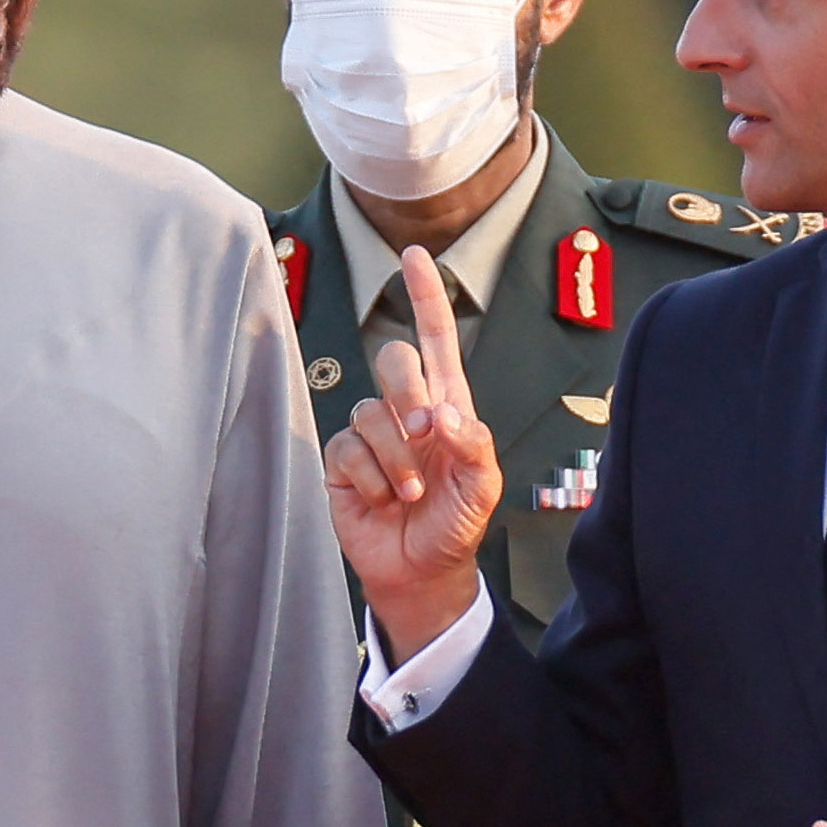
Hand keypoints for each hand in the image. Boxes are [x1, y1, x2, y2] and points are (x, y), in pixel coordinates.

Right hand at [320, 248, 502, 656]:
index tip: (414, 255)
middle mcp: (405, 411)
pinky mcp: (343, 462)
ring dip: (395, 458)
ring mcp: (371, 435)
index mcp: (445, 405)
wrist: (421, 571)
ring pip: (369, 411)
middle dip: (406, 392)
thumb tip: (444, 413)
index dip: (425, 296)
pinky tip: (382, 499)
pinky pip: (347, 447)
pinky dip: (370, 477)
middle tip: (424, 435)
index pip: (435, 339)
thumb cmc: (455, 524)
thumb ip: (473, 445)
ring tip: (412, 494)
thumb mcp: (483, 488)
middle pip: (393, 360)